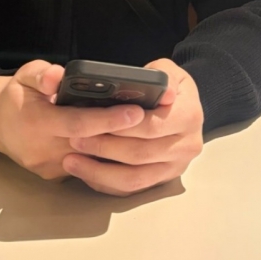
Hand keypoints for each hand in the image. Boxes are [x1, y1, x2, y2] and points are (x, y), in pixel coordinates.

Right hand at [0, 60, 144, 180]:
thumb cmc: (16, 94)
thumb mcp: (25, 75)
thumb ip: (42, 75)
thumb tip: (58, 76)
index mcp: (36, 122)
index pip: (79, 123)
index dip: (108, 119)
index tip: (136, 111)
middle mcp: (43, 149)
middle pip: (91, 143)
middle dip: (121, 132)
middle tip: (150, 117)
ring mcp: (49, 167)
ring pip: (90, 158)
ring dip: (115, 144)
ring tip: (140, 128)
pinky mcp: (54, 176)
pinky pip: (84, 165)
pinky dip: (101, 152)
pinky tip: (118, 139)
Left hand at [63, 59, 203, 195]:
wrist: (184, 107)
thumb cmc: (169, 85)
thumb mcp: (168, 70)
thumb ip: (162, 75)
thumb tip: (164, 92)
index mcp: (189, 116)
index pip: (151, 126)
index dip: (120, 127)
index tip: (92, 123)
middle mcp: (186, 146)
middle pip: (139, 154)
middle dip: (104, 148)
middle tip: (74, 139)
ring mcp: (175, 167)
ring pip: (134, 179)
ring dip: (99, 172)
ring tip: (72, 160)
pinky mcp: (162, 180)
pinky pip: (131, 189)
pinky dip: (106, 182)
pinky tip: (85, 172)